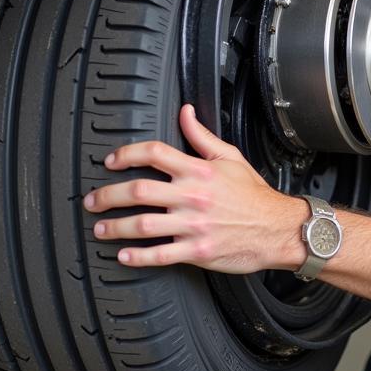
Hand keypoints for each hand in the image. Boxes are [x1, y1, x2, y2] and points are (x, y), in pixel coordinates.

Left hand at [82, 103, 306, 273]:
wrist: (277, 228)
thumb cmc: (254, 194)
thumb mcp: (230, 157)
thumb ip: (201, 136)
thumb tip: (185, 113)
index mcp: (199, 171)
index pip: (155, 153)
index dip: (126, 154)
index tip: (111, 161)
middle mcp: (193, 196)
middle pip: (139, 190)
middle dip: (108, 195)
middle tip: (93, 200)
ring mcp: (193, 225)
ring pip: (143, 225)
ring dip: (115, 227)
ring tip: (100, 228)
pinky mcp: (197, 251)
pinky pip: (160, 255)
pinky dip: (137, 257)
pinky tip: (123, 255)